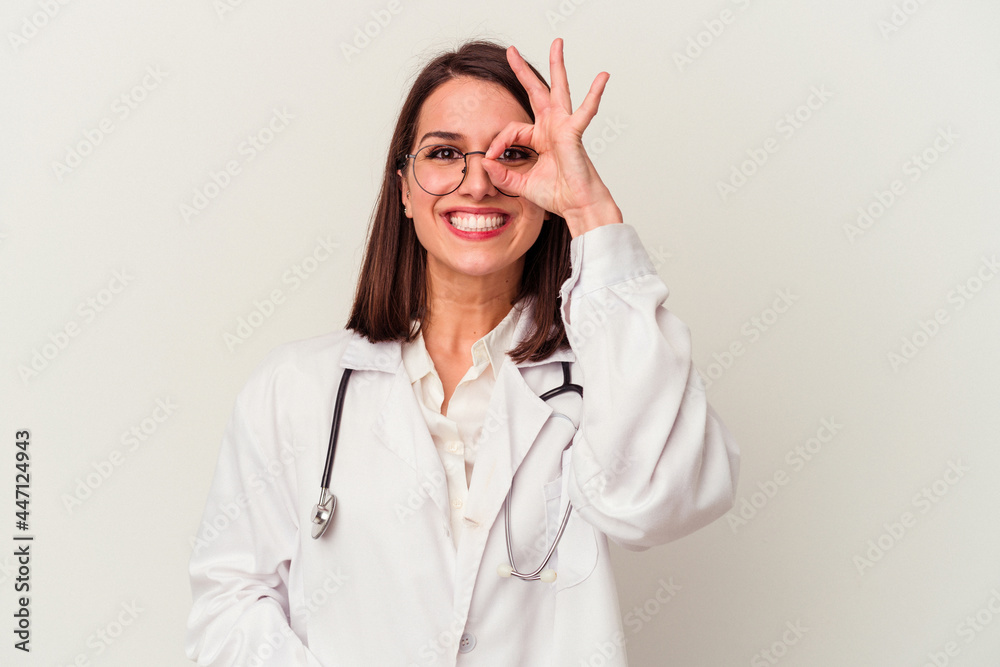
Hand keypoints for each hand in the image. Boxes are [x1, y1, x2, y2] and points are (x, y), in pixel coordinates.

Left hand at [482, 38, 621, 236]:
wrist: (577, 206)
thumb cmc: (557, 195)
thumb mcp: (521, 184)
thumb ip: (502, 173)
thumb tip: (484, 161)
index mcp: (540, 138)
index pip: (511, 130)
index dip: (498, 143)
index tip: (490, 159)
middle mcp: (552, 128)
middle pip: (536, 92)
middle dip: (522, 71)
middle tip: (511, 51)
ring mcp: (564, 128)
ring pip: (559, 90)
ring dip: (557, 66)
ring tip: (557, 44)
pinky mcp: (574, 134)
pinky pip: (584, 111)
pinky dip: (594, 95)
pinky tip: (602, 77)